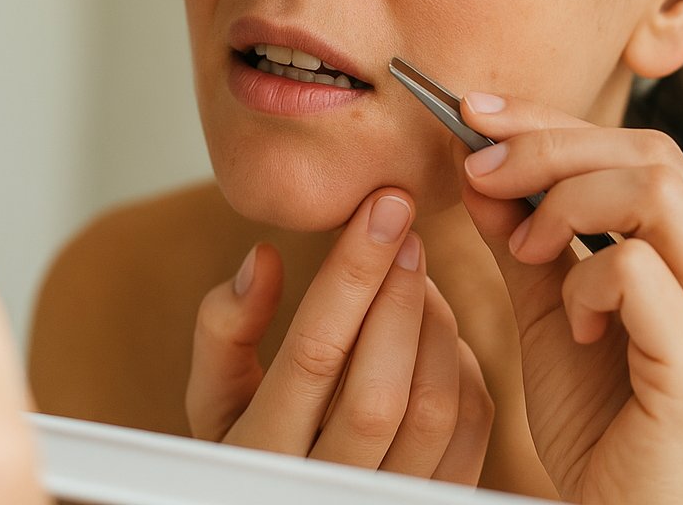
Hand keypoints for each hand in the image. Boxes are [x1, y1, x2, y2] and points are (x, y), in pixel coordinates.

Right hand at [187, 188, 492, 484]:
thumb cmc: (246, 446)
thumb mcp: (213, 399)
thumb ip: (224, 330)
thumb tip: (264, 258)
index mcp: (261, 451)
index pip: (313, 354)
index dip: (352, 274)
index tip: (382, 206)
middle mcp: (322, 487)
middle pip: (378, 391)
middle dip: (400, 297)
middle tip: (406, 228)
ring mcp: (382, 501)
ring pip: (432, 410)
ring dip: (436, 327)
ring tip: (417, 276)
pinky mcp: (431, 501)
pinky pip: (469, 433)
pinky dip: (464, 371)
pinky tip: (437, 333)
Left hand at [456, 94, 682, 504]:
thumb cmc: (600, 423)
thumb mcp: (551, 308)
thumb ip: (522, 237)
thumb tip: (480, 163)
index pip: (645, 149)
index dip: (555, 122)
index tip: (477, 115)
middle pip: (651, 155)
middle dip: (548, 149)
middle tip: (479, 172)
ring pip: (653, 191)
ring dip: (564, 204)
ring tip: (527, 252)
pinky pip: (636, 271)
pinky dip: (582, 281)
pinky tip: (573, 323)